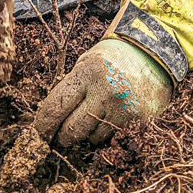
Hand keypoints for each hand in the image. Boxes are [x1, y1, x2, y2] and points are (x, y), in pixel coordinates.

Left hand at [34, 39, 171, 146]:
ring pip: (92, 137)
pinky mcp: (138, 121)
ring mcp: (123, 108)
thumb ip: (70, 88)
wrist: (153, 54)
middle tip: (60, 136)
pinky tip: (110, 117)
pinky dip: (106, 132)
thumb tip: (50, 119)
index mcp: (87, 73)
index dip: (44, 124)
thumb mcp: (87, 63)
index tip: (39, 132)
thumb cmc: (112, 59)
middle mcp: (105, 91)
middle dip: (62, 136)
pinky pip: (112, 137)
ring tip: (94, 115)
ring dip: (87, 132)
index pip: (56, 107)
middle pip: (72, 130)